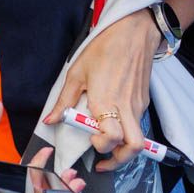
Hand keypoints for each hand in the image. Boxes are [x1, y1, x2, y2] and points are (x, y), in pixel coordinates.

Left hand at [44, 9, 158, 171]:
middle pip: (134, 148)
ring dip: (124, 148)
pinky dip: (127, 130)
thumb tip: (50, 121)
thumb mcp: (77, 72)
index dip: (102, 147)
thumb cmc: (106, 48)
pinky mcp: (143, 101)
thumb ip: (64, 101)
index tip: (90, 142)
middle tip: (103, 160)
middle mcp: (126, 107)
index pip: (112, 138)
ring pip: (138, 138)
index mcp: (107, 101)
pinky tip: (113, 120)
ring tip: (108, 144)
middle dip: (119, 160)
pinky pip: (138, 123)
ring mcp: (138, 105)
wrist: (135, 31)